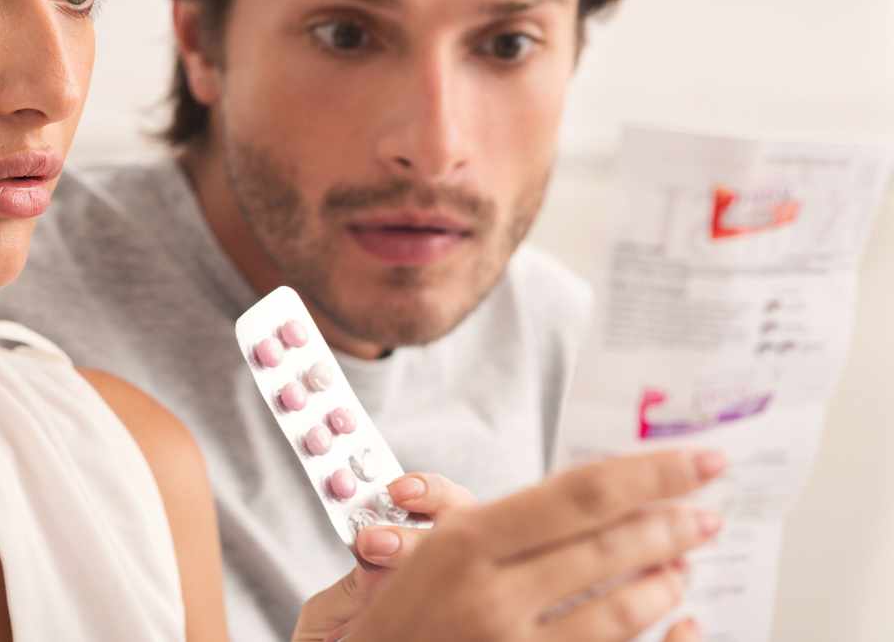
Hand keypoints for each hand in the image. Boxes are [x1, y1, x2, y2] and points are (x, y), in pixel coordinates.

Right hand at [292, 449, 726, 641]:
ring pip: (622, 613)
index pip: (579, 495)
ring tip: (685, 562)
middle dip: (673, 525)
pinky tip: (687, 625)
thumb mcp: (401, 555)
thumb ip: (461, 521)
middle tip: (708, 510)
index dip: (651, 474)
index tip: (699, 460)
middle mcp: (491, 598)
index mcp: (461, 544)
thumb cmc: (379, 622)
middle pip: (611, 550)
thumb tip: (540, 496)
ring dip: (665, 582)